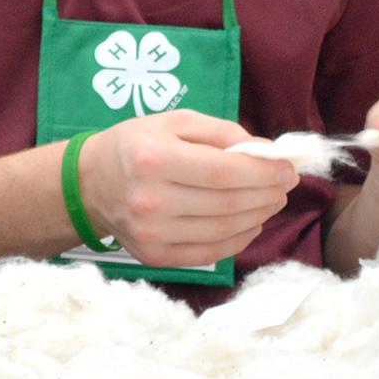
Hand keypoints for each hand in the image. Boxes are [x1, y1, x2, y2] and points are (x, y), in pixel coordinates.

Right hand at [76, 110, 299, 268]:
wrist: (89, 183)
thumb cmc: (137, 144)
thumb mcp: (176, 121)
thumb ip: (223, 132)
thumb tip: (268, 153)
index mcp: (154, 159)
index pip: (224, 172)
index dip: (263, 173)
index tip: (288, 168)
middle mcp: (151, 200)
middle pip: (228, 204)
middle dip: (267, 194)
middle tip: (286, 184)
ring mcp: (151, 234)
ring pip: (224, 231)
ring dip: (259, 216)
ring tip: (272, 200)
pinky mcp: (154, 257)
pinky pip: (209, 254)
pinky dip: (239, 239)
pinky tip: (251, 222)